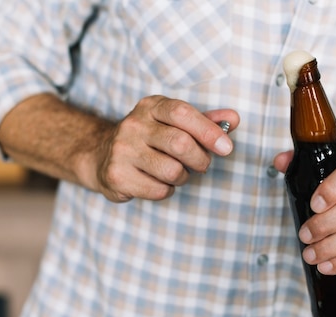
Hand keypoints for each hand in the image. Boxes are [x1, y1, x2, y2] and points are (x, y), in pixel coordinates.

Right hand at [96, 95, 239, 201]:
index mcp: (151, 106)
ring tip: (175, 172)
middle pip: (180, 143)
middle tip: (202, 165)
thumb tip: (234, 118)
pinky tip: (157, 182)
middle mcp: (133, 125)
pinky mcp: (117, 175)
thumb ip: (205, 121)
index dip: (208, 131)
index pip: (182, 113)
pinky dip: (166, 190)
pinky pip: (159, 190)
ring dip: (182, 177)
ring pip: (171, 171)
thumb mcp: (173, 124)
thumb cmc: (149, 139)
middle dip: (200, 159)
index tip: (226, 148)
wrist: (101, 156)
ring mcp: (122, 150)